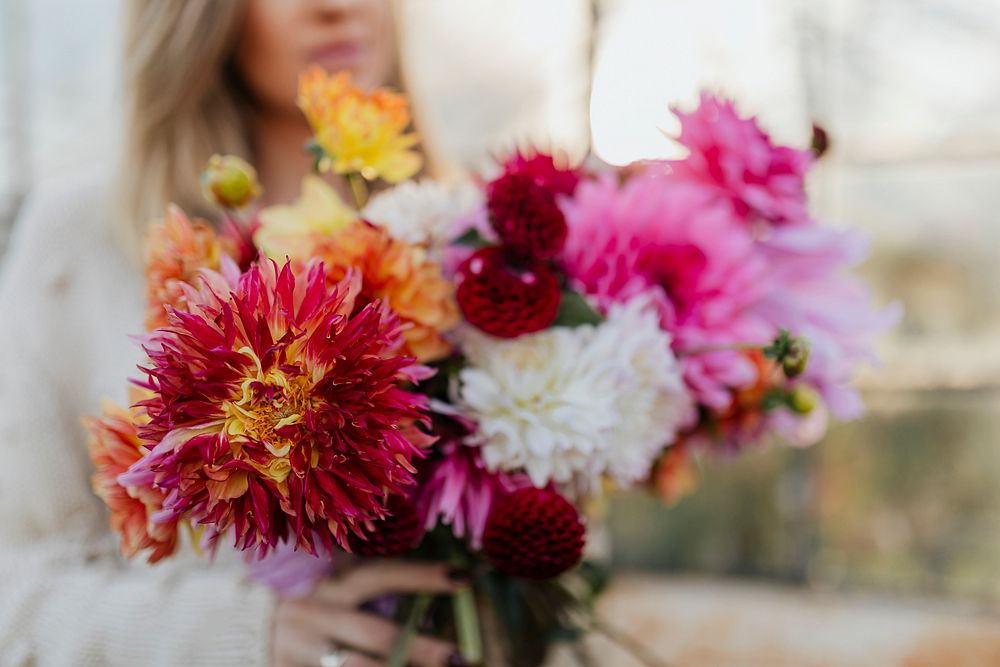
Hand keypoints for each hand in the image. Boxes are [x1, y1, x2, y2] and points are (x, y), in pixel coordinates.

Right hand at [272, 561, 468, 666]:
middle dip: (419, 648)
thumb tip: (428, 593)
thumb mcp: (327, 585)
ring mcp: (303, 651)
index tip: (465, 576)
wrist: (231, 630)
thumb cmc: (298, 604)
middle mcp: (317, 615)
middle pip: (375, 633)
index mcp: (330, 585)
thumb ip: (364, 585)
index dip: (423, 575)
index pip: (382, 574)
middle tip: (458, 657)